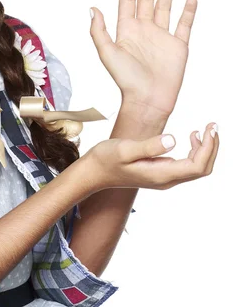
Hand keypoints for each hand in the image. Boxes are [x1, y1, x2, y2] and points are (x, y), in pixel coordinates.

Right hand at [81, 123, 218, 192]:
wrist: (93, 172)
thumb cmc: (106, 159)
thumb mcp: (125, 149)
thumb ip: (149, 146)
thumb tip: (173, 139)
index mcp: (160, 174)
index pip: (197, 165)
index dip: (209, 147)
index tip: (210, 128)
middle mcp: (166, 180)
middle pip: (202, 169)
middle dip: (212, 147)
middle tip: (213, 126)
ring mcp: (163, 178)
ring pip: (196, 168)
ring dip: (205, 149)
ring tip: (204, 130)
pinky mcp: (160, 173)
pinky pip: (186, 166)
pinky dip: (195, 151)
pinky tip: (190, 137)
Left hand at [89, 0, 196, 118]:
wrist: (147, 99)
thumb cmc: (126, 80)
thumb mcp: (107, 53)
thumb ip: (99, 31)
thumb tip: (92, 9)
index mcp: (126, 30)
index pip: (128, 0)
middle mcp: (144, 30)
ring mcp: (161, 37)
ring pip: (165, 7)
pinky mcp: (177, 46)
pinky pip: (184, 24)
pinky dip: (188, 11)